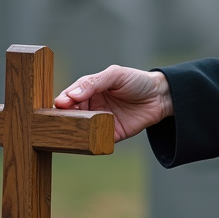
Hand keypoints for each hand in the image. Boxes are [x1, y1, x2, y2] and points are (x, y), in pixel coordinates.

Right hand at [55, 65, 172, 142]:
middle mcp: (92, 107)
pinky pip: (96, 140)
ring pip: (80, 129)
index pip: (70, 96)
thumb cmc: (137, 81)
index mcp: (89, 91)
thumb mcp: (115, 75)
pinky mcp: (110, 135)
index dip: (63, 100)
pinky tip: (84, 142)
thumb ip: (94, 82)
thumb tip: (72, 95)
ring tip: (67, 132)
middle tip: (58, 121)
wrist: (160, 96)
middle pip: (71, 114)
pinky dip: (89, 142)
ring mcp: (100, 121)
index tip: (59, 104)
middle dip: (63, 117)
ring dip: (73, 131)